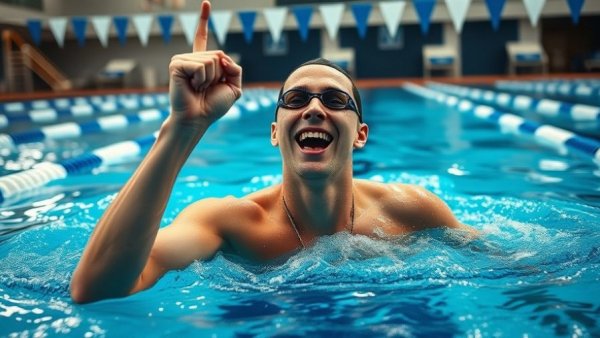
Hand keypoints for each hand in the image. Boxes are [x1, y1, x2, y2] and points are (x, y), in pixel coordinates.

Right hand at [168, 0, 241, 128]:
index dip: (204, 19)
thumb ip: (235, 69)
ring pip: (211, 60)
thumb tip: (222, 56)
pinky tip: (192, 86)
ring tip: (198, 89)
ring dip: (210, 79)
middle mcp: (190, 58)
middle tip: (205, 89)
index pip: (202, 37)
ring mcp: (182, 60)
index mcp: (201, 61)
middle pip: (218, 55)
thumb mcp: (234, 87)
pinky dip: (202, 79)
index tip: (206, 2)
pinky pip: (201, 66)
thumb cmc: (212, 106)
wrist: (197, 119)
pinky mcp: (176, 65)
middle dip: (220, 75)